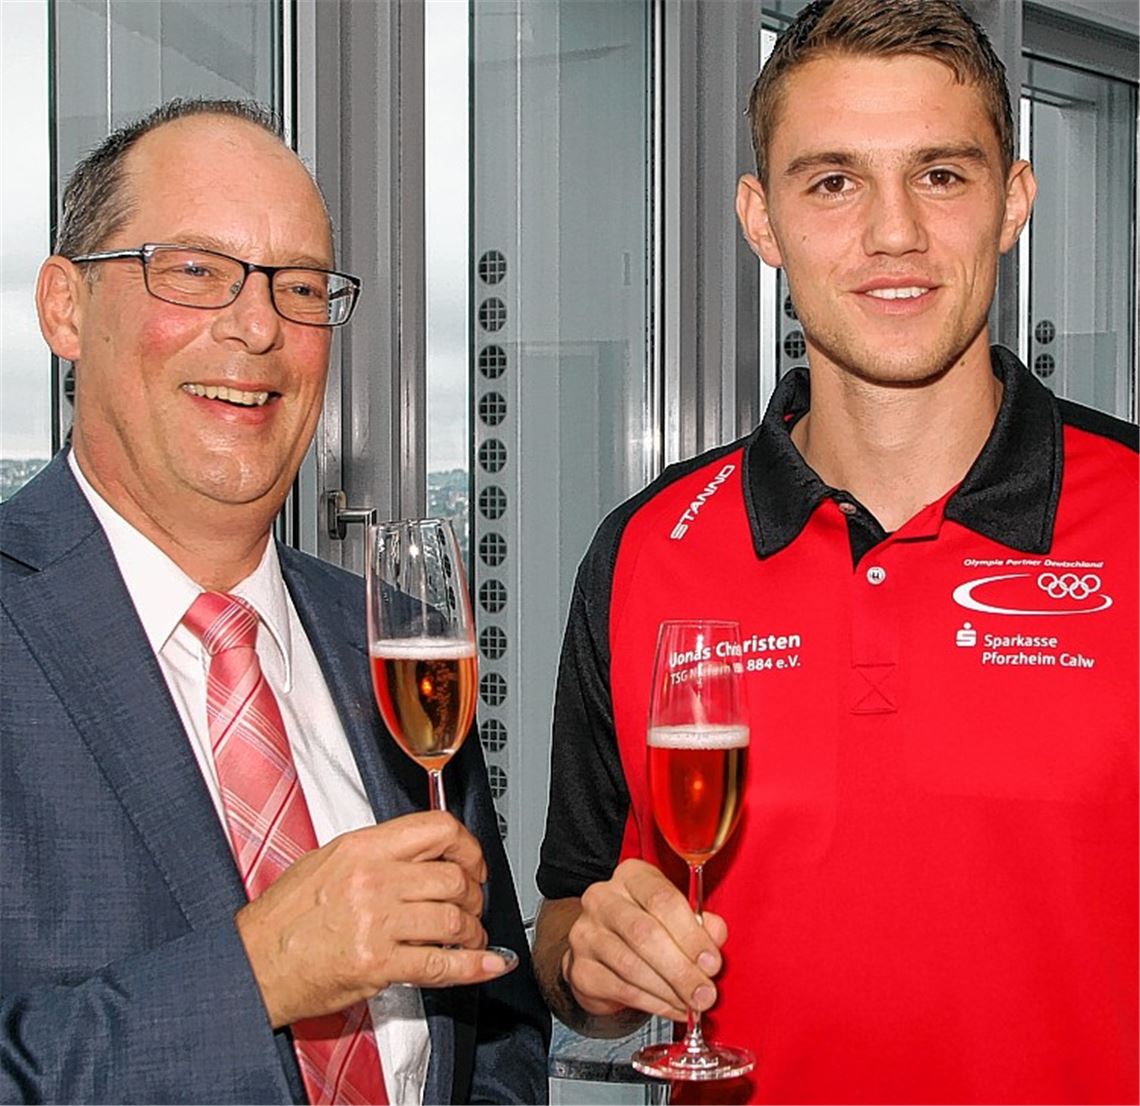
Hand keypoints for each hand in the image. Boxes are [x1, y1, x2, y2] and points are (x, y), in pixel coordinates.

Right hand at [235, 811, 514, 1027]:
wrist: (253, 964)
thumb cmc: (286, 917)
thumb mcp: (329, 860)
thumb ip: (379, 853)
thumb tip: (424, 852)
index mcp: (363, 847)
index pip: (438, 829)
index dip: (468, 846)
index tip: (473, 861)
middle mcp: (373, 879)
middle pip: (454, 876)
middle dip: (473, 894)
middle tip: (471, 905)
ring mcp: (376, 922)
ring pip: (454, 919)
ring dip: (472, 931)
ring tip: (468, 937)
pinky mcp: (378, 964)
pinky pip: (441, 964)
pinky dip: (474, 966)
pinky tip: (488, 964)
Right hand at [562, 859, 726, 1021]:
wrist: (603, 952)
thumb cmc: (648, 927)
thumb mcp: (676, 916)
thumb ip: (700, 923)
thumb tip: (715, 935)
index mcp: (631, 876)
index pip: (662, 899)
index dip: (691, 934)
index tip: (712, 962)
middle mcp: (602, 899)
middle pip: (644, 933)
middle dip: (681, 969)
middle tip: (705, 993)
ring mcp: (586, 933)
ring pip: (631, 966)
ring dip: (669, 991)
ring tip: (692, 1004)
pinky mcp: (580, 969)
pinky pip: (621, 990)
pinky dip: (654, 1004)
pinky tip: (673, 1008)